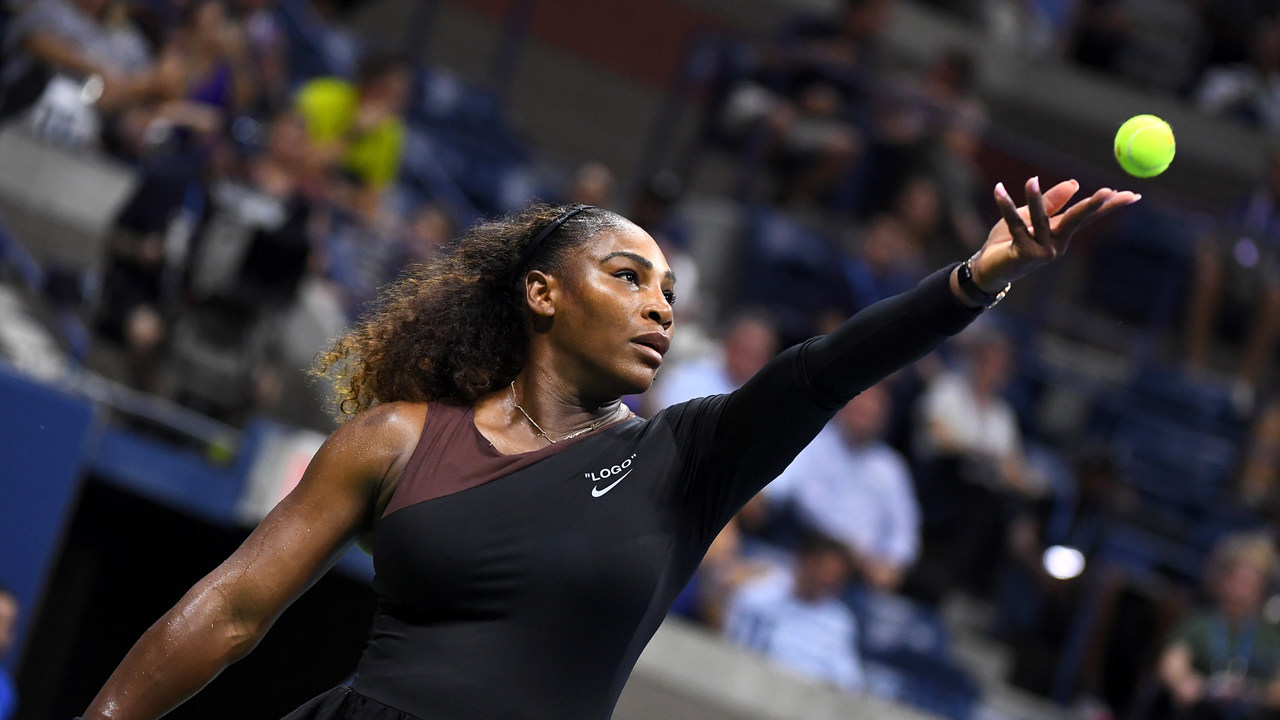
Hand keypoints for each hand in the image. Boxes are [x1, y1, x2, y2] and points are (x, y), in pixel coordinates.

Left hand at [970, 177, 1139, 291]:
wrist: (987, 268)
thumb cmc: (1008, 241)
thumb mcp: (1029, 217)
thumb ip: (1049, 203)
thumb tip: (1075, 183)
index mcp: (1061, 232)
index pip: (1088, 216)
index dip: (1108, 206)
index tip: (1133, 195)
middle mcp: (1057, 243)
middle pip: (1077, 220)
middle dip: (1092, 206)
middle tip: (1108, 191)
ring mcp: (1043, 252)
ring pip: (1041, 219)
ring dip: (1035, 199)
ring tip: (1031, 180)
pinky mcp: (1025, 255)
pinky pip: (1015, 225)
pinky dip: (1005, 206)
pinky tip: (999, 190)